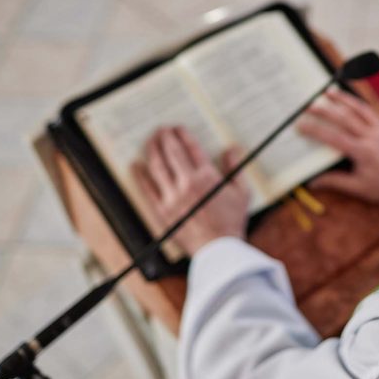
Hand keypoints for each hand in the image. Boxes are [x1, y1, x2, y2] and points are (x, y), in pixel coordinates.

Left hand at [133, 126, 249, 256]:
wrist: (218, 250)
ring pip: (157, 167)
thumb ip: (236, 168)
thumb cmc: (232, 222)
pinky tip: (136, 165)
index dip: (183, 135)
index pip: (192, 149)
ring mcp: (172, 197)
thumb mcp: (242, 193)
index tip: (179, 128)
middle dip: (165, 137)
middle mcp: (187, 184)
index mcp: (207, 178)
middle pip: (172, 153)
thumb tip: (231, 149)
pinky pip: (147, 189)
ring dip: (152, 150)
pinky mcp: (161, 211)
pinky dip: (140, 175)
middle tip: (162, 129)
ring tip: (151, 140)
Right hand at [296, 89, 378, 203]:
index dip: (316, 130)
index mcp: (363, 152)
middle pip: (344, 119)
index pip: (334, 137)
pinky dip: (358, 103)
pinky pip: (370, 111)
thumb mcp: (359, 188)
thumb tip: (312, 182)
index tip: (301, 125)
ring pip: (359, 109)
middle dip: (325, 111)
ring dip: (343, 99)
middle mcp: (371, 137)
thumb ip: (335, 181)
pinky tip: (348, 99)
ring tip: (328, 92)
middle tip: (309, 105)